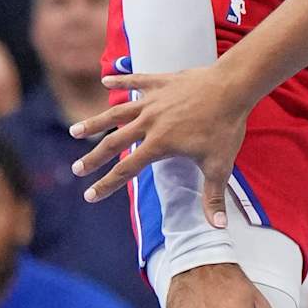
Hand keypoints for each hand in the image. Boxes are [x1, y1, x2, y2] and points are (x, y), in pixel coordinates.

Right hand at [72, 63, 251, 226]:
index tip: (90, 195)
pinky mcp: (160, 82)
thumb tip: (218, 226)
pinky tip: (105, 82)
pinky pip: (135, 81)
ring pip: (117, 112)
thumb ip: (214, 196)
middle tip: (77, 169)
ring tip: (76, 131)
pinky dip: (120, 81)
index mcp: (160, 144)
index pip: (127, 169)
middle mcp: (149, 122)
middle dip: (94, 158)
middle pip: (114, 142)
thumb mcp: (220, 165)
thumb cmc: (226, 127)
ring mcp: (152, 101)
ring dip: (95, 122)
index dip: (107, 184)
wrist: (232, 88)